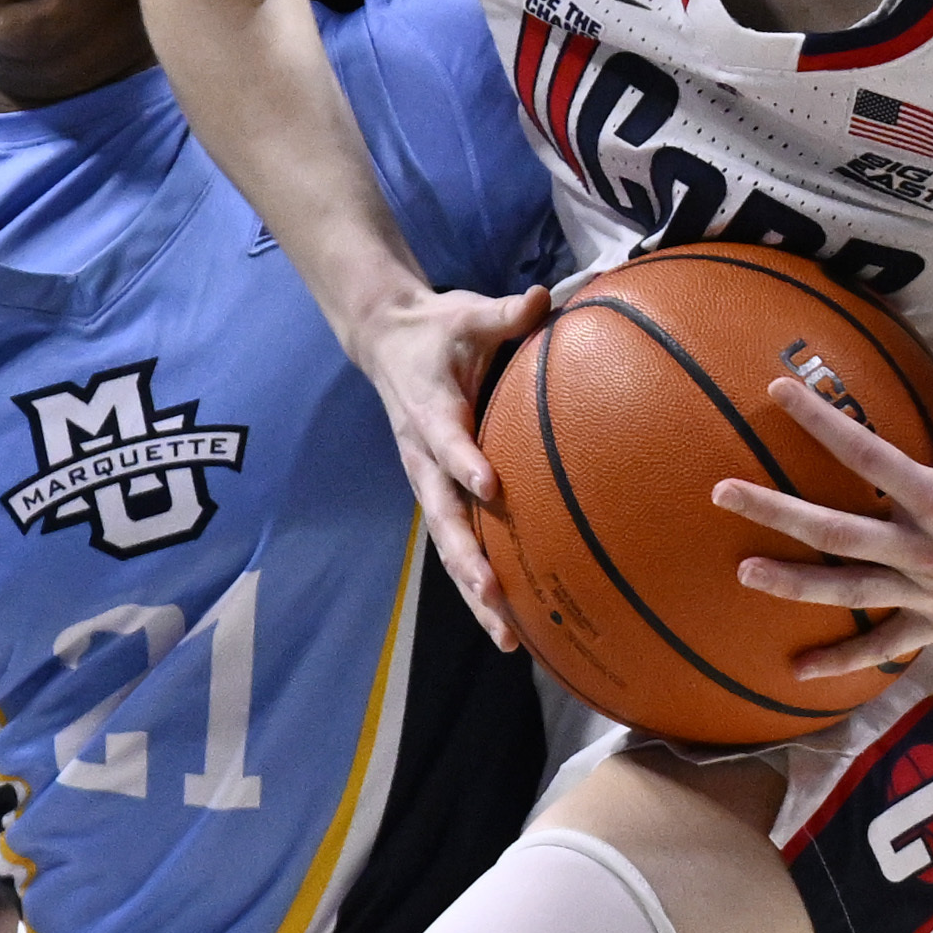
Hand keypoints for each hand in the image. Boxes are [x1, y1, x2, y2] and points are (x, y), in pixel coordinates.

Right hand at [337, 267, 550, 646]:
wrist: (387, 342)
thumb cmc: (437, 329)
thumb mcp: (467, 312)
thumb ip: (506, 312)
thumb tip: (545, 296)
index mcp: (428, 409)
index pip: (445, 438)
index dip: (464, 461)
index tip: (489, 486)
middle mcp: (423, 456)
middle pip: (443, 516)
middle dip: (467, 559)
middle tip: (494, 595)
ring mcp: (429, 482)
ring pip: (450, 545)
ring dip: (474, 592)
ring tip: (507, 636)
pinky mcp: (438, 495)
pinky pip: (458, 544)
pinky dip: (479, 584)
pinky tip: (509, 623)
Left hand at [719, 310, 932, 684]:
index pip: (867, 453)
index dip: (819, 420)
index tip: (778, 392)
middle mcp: (931, 550)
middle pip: (837, 531)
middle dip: (776, 512)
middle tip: (722, 494)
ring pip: (851, 591)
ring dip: (794, 585)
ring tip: (743, 573)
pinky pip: (887, 645)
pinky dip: (845, 659)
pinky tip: (800, 670)